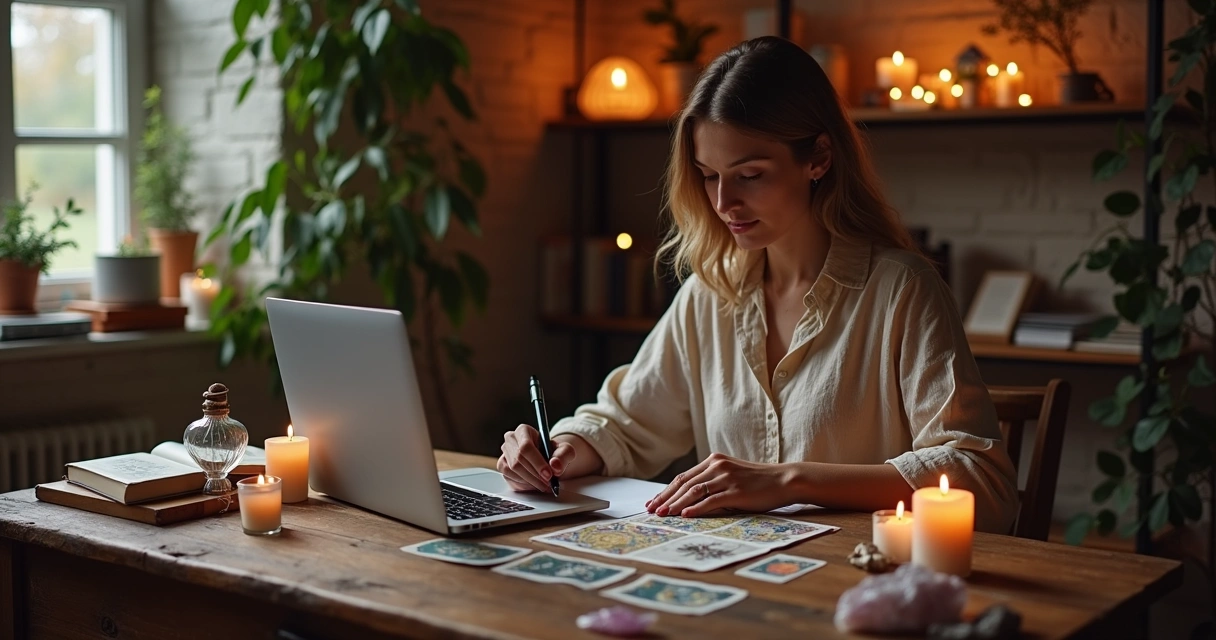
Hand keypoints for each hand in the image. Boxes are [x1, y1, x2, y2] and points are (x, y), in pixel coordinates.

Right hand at [496, 424, 576, 491]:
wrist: (548, 459)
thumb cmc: (554, 452)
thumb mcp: (564, 451)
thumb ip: (563, 456)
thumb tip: (555, 465)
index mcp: (524, 430)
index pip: (526, 447)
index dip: (537, 463)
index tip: (548, 474)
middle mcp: (511, 440)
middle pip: (518, 460)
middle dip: (534, 475)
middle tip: (547, 483)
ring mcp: (504, 453)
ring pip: (512, 470)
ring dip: (529, 481)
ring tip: (544, 485)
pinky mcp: (502, 466)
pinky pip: (509, 477)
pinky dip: (523, 484)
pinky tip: (534, 485)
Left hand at [646, 453, 796, 516]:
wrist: (785, 480)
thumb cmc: (758, 483)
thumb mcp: (732, 477)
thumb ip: (713, 484)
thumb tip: (689, 501)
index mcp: (714, 461)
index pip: (684, 477)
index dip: (666, 490)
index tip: (653, 502)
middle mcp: (718, 466)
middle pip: (684, 483)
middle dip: (666, 498)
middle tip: (652, 511)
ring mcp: (727, 478)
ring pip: (694, 491)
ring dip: (676, 504)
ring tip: (664, 514)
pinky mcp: (736, 491)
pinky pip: (711, 500)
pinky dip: (696, 508)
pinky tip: (685, 515)